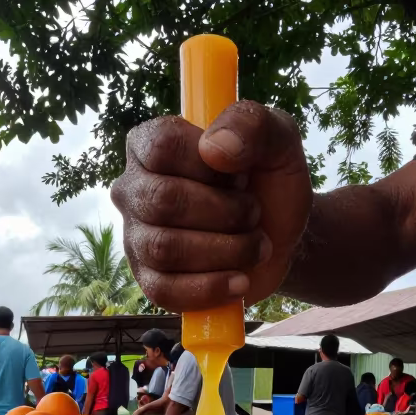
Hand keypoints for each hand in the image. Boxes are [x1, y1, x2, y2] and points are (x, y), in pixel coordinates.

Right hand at [110, 101, 312, 311]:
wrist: (282, 238)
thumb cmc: (269, 183)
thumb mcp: (279, 140)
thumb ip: (252, 124)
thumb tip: (213, 147)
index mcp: (151, 143)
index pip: (163, 146)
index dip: (211, 167)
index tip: (240, 175)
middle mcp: (134, 188)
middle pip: (163, 200)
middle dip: (225, 212)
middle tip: (253, 214)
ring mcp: (136, 236)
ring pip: (165, 248)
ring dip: (226, 250)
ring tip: (254, 246)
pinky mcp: (148, 279)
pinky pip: (165, 290)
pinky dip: (211, 287)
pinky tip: (239, 281)